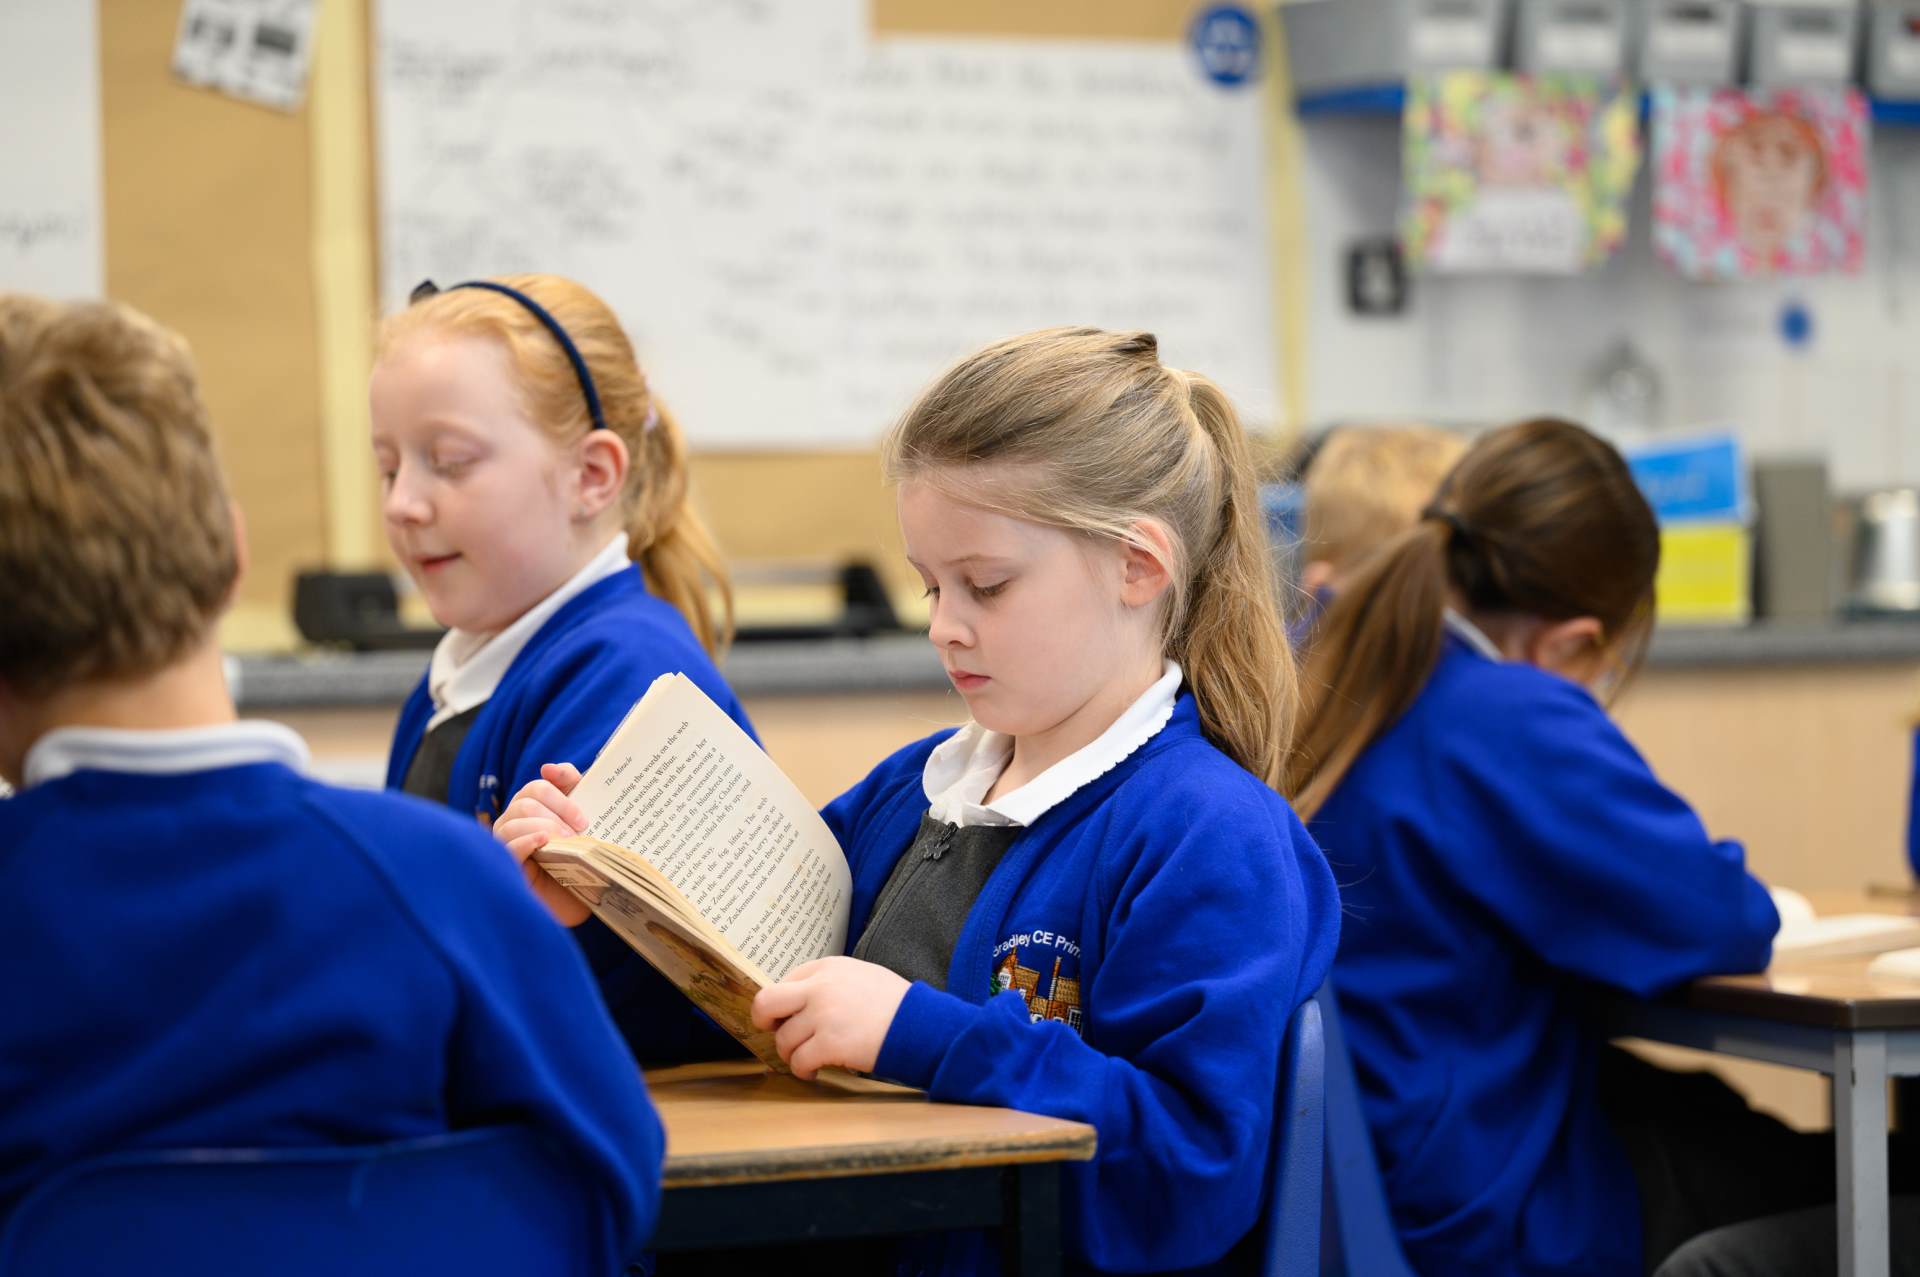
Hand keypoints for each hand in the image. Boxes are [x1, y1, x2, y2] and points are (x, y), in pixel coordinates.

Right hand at [493, 763, 591, 926]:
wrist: (582, 900)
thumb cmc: (581, 858)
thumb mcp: (583, 820)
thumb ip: (574, 788)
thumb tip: (550, 767)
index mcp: (531, 808)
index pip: (537, 787)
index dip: (561, 797)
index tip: (584, 818)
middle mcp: (513, 822)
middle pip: (526, 802)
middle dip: (557, 813)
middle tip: (581, 832)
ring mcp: (505, 844)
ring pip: (514, 822)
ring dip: (545, 827)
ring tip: (569, 841)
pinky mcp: (505, 867)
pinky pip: (508, 847)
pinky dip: (526, 841)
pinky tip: (544, 842)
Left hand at [750, 957, 911, 1079]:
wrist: (921, 1025)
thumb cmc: (895, 1004)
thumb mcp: (861, 976)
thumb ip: (830, 983)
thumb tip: (799, 1002)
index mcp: (828, 968)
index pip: (785, 981)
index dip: (782, 1004)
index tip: (786, 1017)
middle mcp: (820, 988)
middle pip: (766, 1003)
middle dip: (763, 1021)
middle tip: (774, 1033)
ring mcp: (823, 1015)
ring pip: (783, 1040)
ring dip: (792, 1054)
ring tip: (808, 1059)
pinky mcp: (829, 1043)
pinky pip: (799, 1061)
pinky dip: (803, 1071)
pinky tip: (814, 1071)